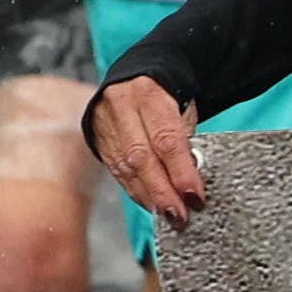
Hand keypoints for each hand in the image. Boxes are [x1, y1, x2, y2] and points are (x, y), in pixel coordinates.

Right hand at [88, 74, 211, 223]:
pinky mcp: (97, 138)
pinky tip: (150, 203)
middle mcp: (122, 107)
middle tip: (180, 214)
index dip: (181, 172)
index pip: (166, 140)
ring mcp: (105, 123)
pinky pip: (117, 170)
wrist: (134, 77)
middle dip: (162, 191)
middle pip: (142, 158)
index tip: (194, 196)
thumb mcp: (183, 106)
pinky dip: (135, 190)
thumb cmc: (166, 94)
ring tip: (169, 215)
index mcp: (149, 94)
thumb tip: (191, 176)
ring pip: (126, 167)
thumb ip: (185, 138)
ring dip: (149, 196)